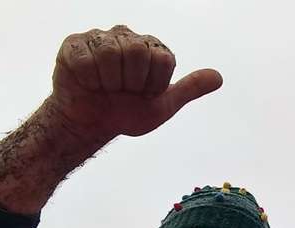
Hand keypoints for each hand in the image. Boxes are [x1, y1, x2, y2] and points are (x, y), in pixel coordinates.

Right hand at [48, 25, 222, 142]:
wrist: (90, 124)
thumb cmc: (126, 113)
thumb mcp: (163, 106)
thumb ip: (189, 89)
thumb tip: (219, 78)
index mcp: (152, 49)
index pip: (163, 60)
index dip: (152, 85)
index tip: (143, 93)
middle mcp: (127, 36)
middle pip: (138, 52)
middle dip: (131, 82)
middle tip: (122, 91)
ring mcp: (100, 37)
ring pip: (110, 53)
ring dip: (109, 82)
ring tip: (105, 87)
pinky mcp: (74, 44)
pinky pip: (86, 59)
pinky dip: (89, 81)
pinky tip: (88, 84)